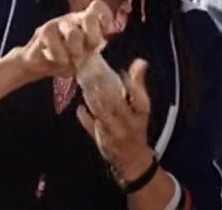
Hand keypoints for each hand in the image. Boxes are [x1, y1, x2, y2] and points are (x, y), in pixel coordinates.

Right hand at [7, 0, 108, 81]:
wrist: (39, 65)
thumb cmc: (68, 58)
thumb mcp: (86, 55)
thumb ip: (93, 46)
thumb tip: (102, 41)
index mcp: (86, 21)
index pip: (98, 7)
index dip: (106, 18)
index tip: (106, 34)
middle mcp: (73, 18)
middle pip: (90, 17)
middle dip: (93, 37)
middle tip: (90, 50)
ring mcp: (58, 22)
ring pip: (74, 34)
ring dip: (76, 52)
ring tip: (73, 61)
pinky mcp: (44, 31)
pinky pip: (57, 46)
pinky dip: (60, 58)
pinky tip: (57, 59)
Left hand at [76, 58, 153, 183]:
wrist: (132, 159)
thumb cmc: (136, 128)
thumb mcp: (141, 109)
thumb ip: (138, 86)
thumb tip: (140, 62)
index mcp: (141, 115)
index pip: (140, 99)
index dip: (132, 85)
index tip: (121, 72)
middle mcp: (130, 124)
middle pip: (117, 105)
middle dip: (105, 90)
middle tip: (93, 75)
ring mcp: (116, 134)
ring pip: (104, 115)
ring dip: (93, 101)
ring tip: (85, 87)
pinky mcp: (103, 141)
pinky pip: (93, 128)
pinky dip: (85, 118)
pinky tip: (80, 109)